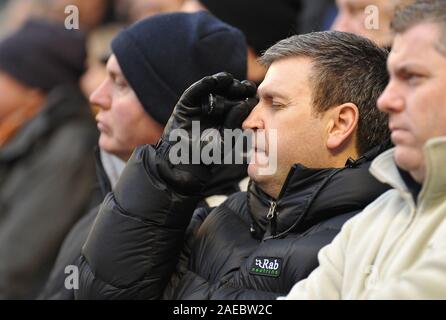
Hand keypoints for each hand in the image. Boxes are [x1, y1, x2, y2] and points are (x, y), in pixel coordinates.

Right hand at [155, 72, 256, 193]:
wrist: (184, 161)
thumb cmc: (209, 155)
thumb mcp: (226, 140)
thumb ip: (235, 123)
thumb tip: (244, 104)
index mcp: (228, 117)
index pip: (240, 103)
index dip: (247, 97)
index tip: (254, 95)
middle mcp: (216, 109)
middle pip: (229, 92)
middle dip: (238, 88)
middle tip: (246, 86)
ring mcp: (201, 105)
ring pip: (214, 88)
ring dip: (223, 82)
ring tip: (230, 80)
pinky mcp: (187, 103)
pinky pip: (196, 91)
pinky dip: (203, 85)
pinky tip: (213, 80)